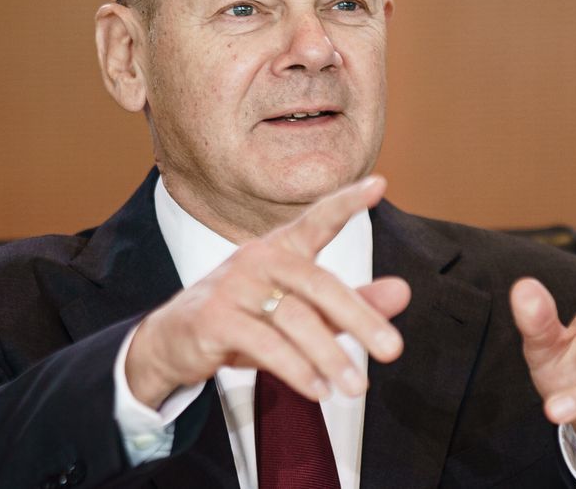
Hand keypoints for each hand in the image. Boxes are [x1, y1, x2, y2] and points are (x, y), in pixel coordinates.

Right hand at [125, 175, 411, 408]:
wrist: (172, 342)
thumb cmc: (244, 318)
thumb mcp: (300, 311)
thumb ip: (351, 303)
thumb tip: (403, 291)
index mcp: (281, 249)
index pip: (317, 220)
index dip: (346, 202)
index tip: (378, 185)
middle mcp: (257, 259)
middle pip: (318, 284)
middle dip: (360, 318)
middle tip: (393, 349)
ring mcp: (232, 286)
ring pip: (294, 319)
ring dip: (330, 356)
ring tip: (356, 386)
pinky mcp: (213, 319)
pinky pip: (264, 344)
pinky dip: (296, 370)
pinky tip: (318, 389)